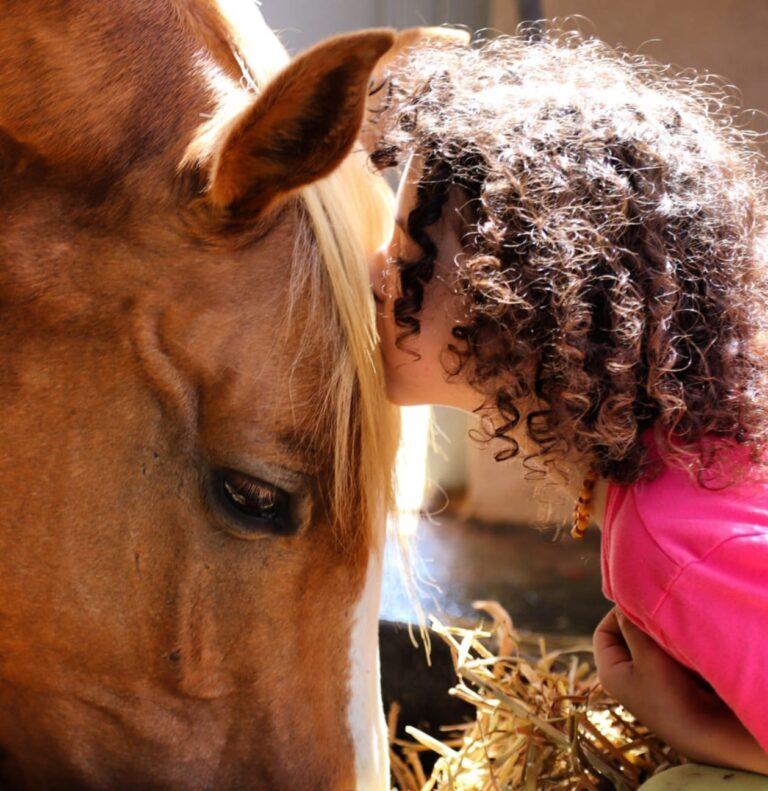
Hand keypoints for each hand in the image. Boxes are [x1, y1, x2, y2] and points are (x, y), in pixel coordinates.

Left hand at [593, 607, 767, 774]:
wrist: (705, 731)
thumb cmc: (670, 693)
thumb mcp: (647, 654)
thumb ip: (631, 627)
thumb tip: (621, 601)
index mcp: (609, 671)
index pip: (603, 631)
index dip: (617, 615)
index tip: (639, 604)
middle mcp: (623, 675)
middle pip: (622, 637)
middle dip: (638, 623)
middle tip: (656, 612)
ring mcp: (643, 680)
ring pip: (643, 645)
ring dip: (654, 634)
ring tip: (668, 625)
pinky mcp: (663, 683)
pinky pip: (658, 655)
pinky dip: (666, 646)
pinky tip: (678, 640)